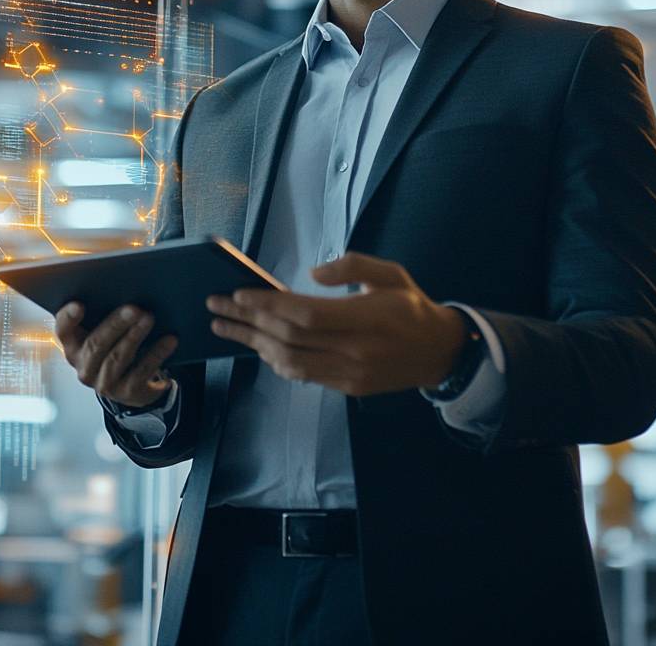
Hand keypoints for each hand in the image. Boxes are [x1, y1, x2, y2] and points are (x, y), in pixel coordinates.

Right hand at [54, 301, 177, 407]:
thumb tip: (125, 286)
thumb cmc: (118, 345)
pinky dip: (156, 353)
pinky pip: (141, 372)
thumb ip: (104, 311)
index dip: (68, 318)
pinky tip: (170, 339)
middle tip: (134, 308)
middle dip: (115, 324)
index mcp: (74, 346)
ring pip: (117, 358)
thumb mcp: (107, 330)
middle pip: (95, 344)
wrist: (136, 383)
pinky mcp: (127, 393)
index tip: (80, 304)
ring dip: (134, 336)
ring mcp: (104, 383)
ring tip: (149, 318)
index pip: (63, 331)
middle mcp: (84, 367)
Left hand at [206, 252, 466, 396]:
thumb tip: (312, 274)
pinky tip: (258, 345)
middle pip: (289, 339)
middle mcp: (356, 350)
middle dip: (247, 322)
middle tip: (215, 308)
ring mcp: (350, 374)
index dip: (267, 305)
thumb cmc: (411, 306)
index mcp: (366, 318)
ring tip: (225, 328)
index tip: (237, 294)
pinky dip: (276, 360)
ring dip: (253, 345)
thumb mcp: (390, 274)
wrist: (440, 352)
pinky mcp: (348, 388)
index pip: (304, 314)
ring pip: (290, 363)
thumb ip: (351, 267)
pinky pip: (303, 375)